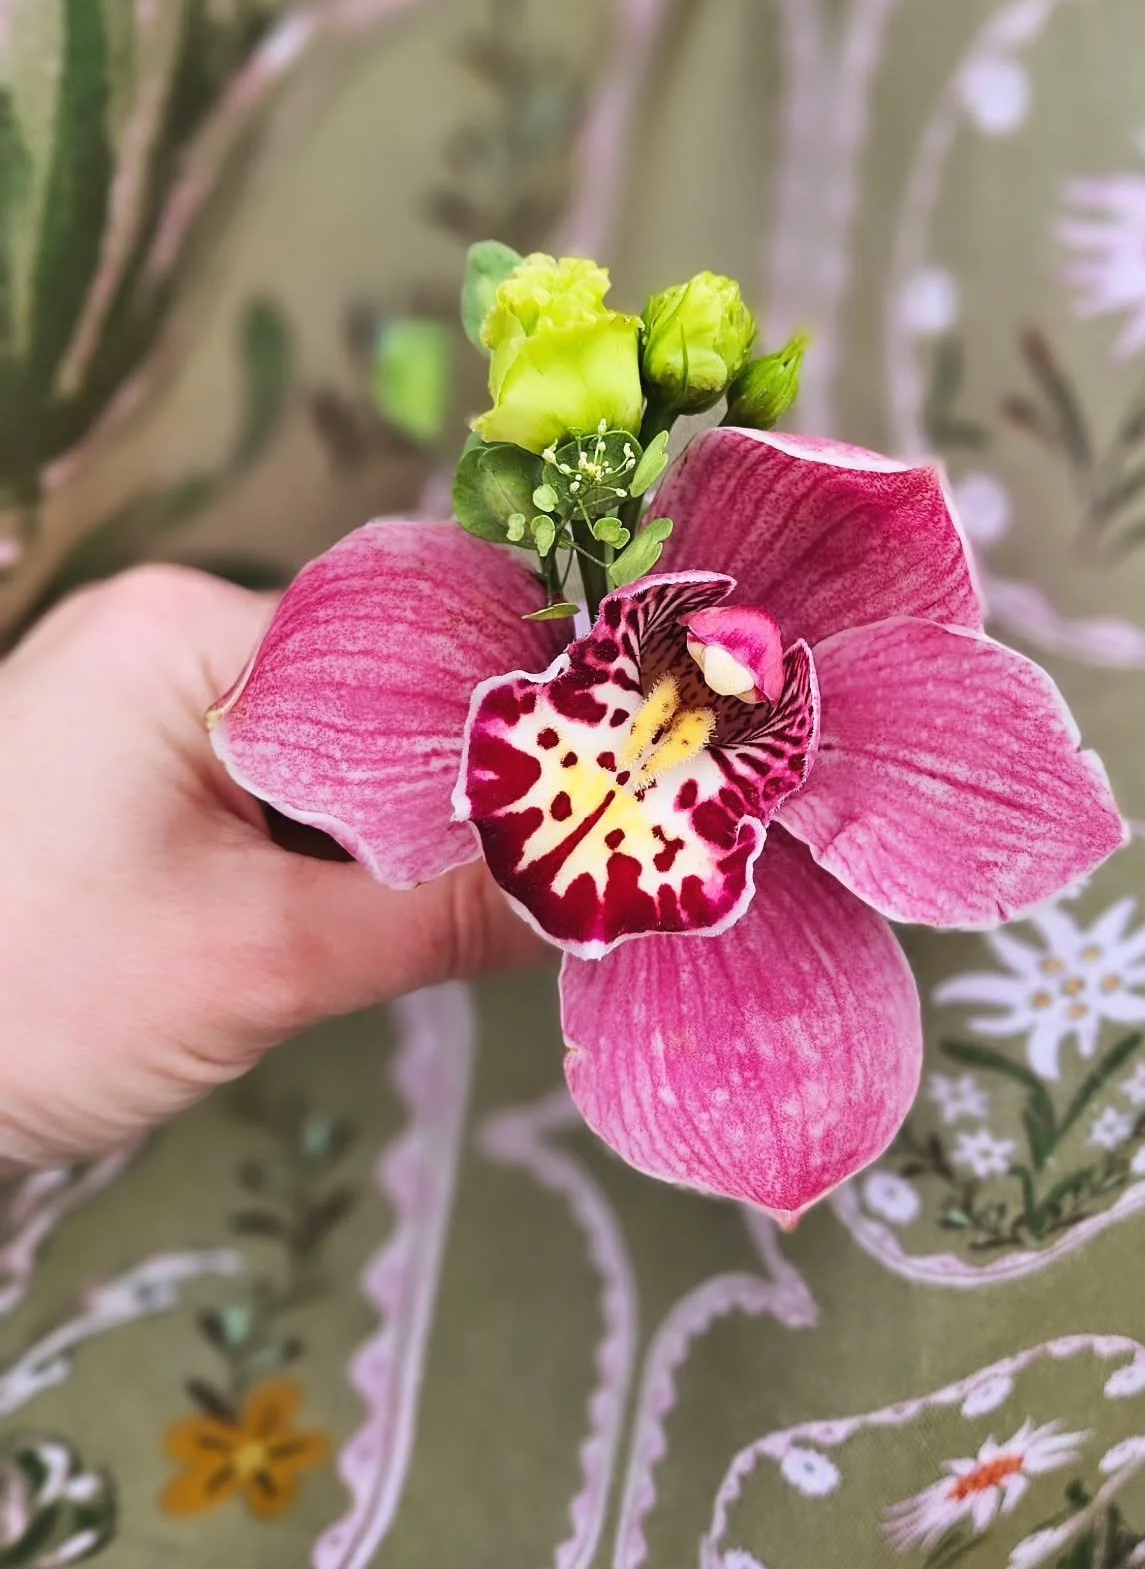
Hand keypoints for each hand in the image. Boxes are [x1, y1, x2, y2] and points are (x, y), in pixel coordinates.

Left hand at [0, 564, 537, 1169]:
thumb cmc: (21, 996)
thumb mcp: (256, 963)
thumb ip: (440, 920)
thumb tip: (596, 899)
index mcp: (188, 630)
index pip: (408, 651)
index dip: (509, 735)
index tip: (605, 805)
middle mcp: (166, 637)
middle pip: (376, 702)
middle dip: (458, 797)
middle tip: (561, 873)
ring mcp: (141, 704)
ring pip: (332, 757)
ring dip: (394, 836)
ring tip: (488, 901)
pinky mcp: (128, 773)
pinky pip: (274, 792)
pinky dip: (333, 853)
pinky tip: (386, 912)